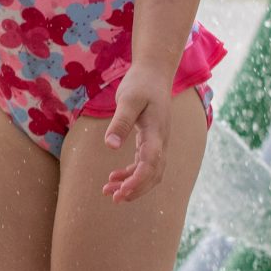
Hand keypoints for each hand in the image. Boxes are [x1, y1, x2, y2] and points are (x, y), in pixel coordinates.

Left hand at [102, 69, 173, 202]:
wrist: (154, 73)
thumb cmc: (140, 84)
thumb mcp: (127, 100)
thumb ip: (120, 122)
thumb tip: (110, 146)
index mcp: (156, 133)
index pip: (151, 164)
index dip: (137, 181)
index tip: (121, 192)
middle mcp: (160, 141)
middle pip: (153, 174)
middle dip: (135, 189)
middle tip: (113, 198)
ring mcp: (158, 142)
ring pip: (150, 172)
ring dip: (132, 184)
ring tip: (109, 191)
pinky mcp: (151, 140)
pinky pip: (144, 164)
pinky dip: (131, 173)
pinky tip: (114, 177)